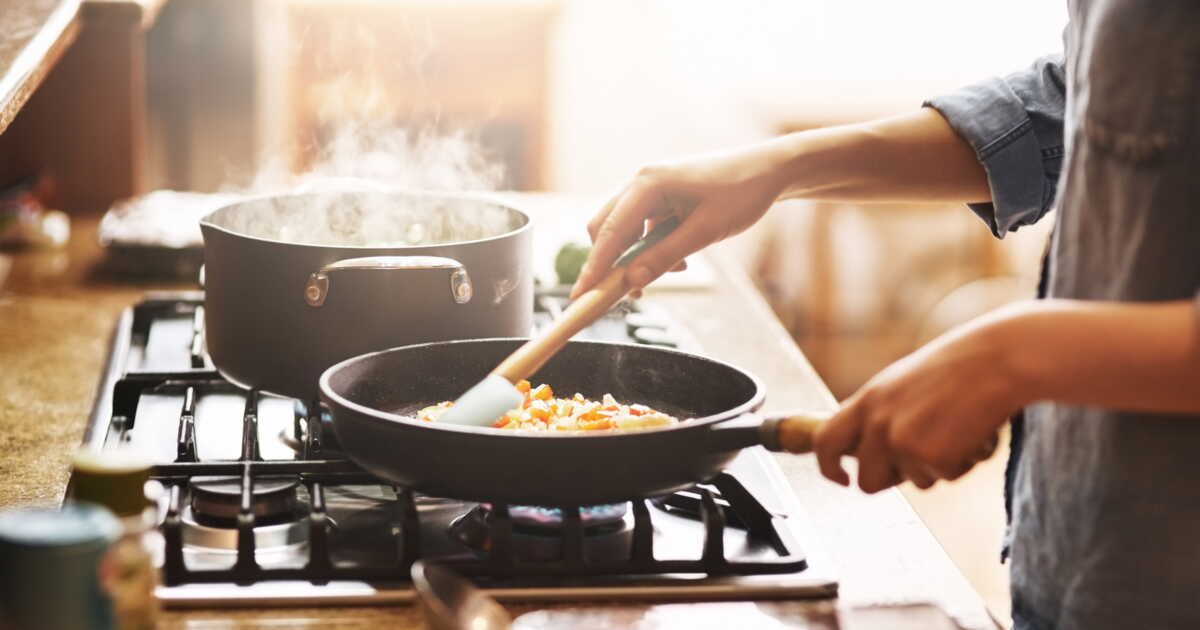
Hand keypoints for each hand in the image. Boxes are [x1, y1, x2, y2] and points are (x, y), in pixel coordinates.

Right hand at [570, 145, 788, 298]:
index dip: (594, 268)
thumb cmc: (741, 193)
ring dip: (637, 257)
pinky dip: (651, 248)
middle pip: (606, 229)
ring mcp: (650, 188)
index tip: (581, 296)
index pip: (609, 232)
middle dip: (613, 264)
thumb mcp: (705, 232)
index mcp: (648, 183)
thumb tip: (632, 281)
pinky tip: (680, 259)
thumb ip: (665, 256)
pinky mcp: (661, 197)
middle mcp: (642, 182)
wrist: (769, 171)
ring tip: (674, 272)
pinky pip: (642, 227)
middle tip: (627, 294)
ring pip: (624, 230)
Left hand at [813, 305, 1031, 492]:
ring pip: (914, 483)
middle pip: (867, 481)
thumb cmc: (957, 368)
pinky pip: (946, 478)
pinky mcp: (933, 457)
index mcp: (866, 401)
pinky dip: (963, 463)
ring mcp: (902, 443)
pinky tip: (973, 433)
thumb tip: (866, 451)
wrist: (996, 360)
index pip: (825, 442)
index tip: (841, 478)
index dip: (828, 467)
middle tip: (922, 458)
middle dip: (892, 480)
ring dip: (937, 466)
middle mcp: (877, 424)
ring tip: (956, 429)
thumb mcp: (902, 384)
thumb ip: (881, 415)